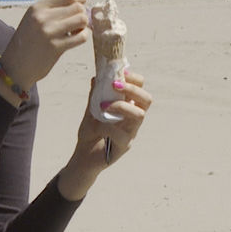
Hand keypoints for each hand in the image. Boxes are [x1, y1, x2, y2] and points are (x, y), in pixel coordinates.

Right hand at [0, 0, 89, 89]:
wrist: (15, 67)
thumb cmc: (27, 42)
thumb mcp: (36, 18)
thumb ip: (56, 3)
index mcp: (37, 8)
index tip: (82, 3)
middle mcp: (42, 18)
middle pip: (77, 7)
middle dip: (82, 13)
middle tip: (77, 21)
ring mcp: (49, 32)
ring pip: (81, 19)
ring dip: (83, 25)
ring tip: (75, 30)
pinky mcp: (56, 48)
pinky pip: (81, 37)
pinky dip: (82, 37)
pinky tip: (74, 39)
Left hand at [57, 70, 152, 199]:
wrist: (83, 158)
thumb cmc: (90, 134)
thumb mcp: (90, 110)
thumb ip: (95, 95)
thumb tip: (96, 77)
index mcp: (128, 107)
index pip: (141, 89)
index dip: (134, 79)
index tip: (120, 73)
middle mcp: (133, 119)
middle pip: (147, 100)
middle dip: (133, 89)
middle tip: (115, 85)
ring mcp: (131, 133)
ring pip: (139, 115)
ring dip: (121, 106)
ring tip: (103, 106)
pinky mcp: (125, 146)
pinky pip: (122, 134)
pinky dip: (108, 126)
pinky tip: (98, 127)